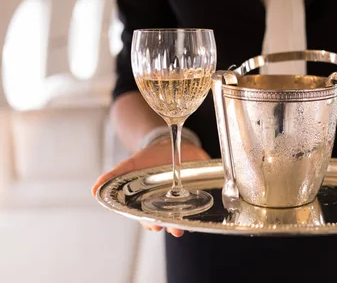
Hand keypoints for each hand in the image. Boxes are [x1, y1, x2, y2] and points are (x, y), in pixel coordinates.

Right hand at [92, 142, 210, 237]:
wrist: (169, 142)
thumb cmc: (148, 159)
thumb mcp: (131, 165)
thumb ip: (115, 176)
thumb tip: (94, 189)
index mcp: (152, 201)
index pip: (151, 218)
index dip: (153, 223)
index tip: (155, 226)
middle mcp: (170, 201)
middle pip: (171, 219)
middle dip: (173, 226)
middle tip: (175, 229)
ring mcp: (187, 194)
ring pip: (188, 212)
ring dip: (189, 219)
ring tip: (189, 223)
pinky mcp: (202, 184)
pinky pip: (206, 196)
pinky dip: (207, 201)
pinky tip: (207, 206)